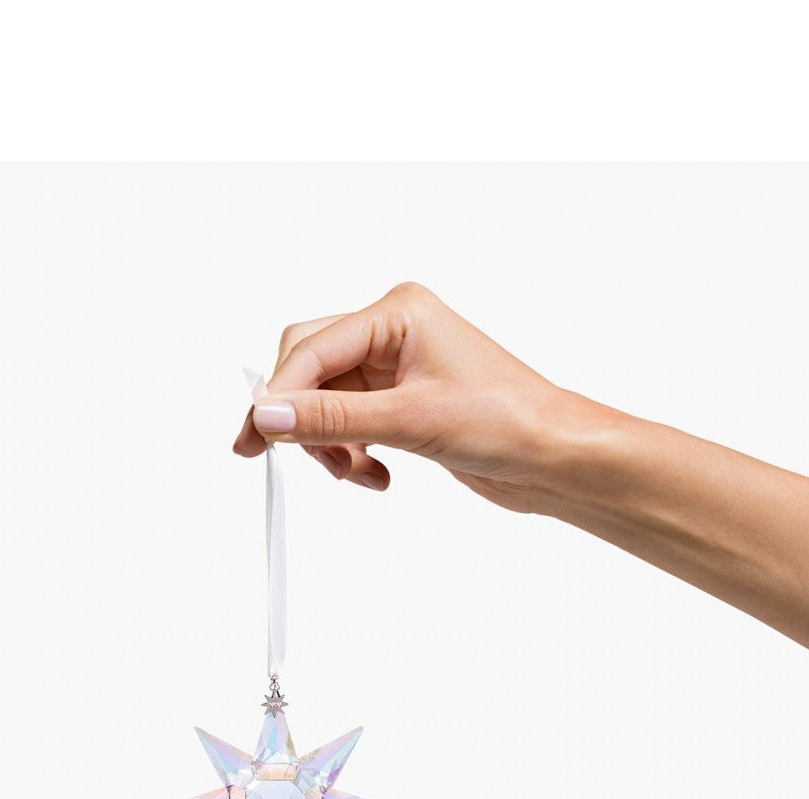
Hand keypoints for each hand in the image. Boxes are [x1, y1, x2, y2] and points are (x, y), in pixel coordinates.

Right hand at [233, 280, 577, 510]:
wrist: (554, 458)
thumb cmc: (510, 422)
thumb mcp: (410, 420)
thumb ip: (332, 419)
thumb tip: (269, 414)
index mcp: (398, 313)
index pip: (311, 349)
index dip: (277, 395)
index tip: (253, 437)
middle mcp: (392, 333)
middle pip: (309, 369)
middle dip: (298, 418)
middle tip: (275, 456)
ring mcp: (395, 369)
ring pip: (324, 403)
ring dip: (328, 444)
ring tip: (354, 473)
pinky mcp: (400, 403)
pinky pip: (347, 424)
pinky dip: (350, 454)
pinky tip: (375, 474)